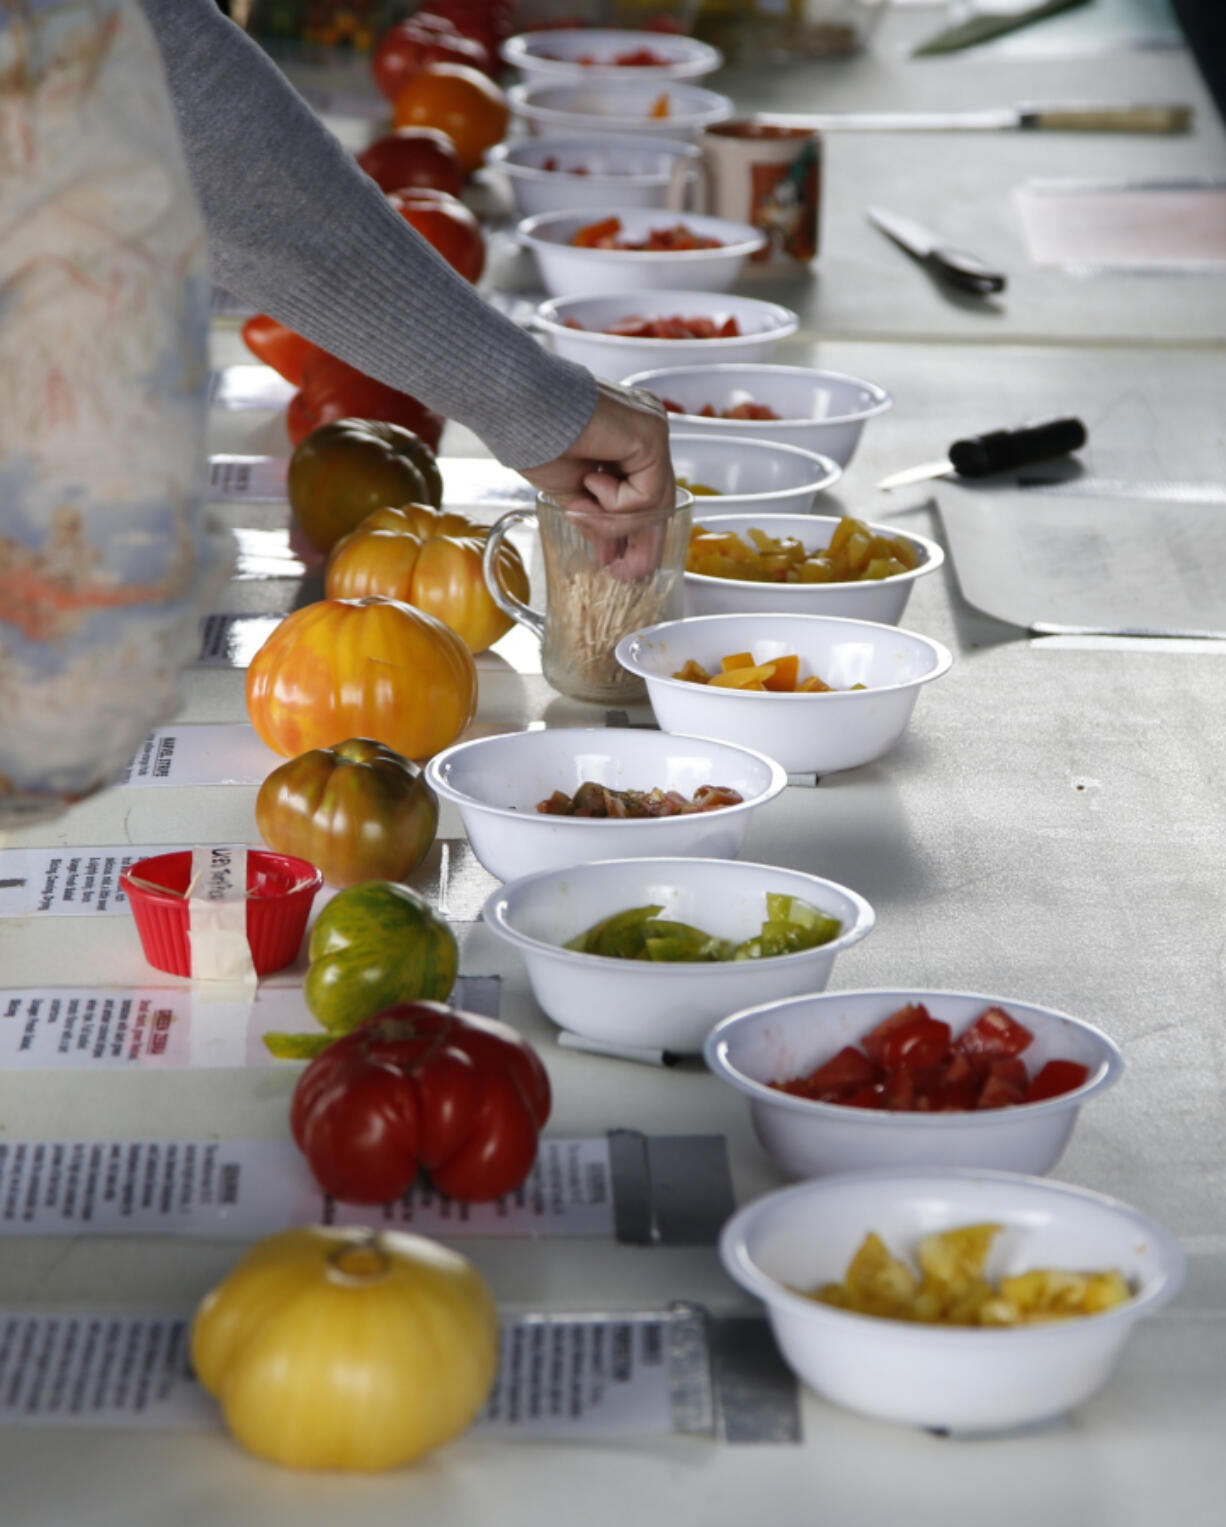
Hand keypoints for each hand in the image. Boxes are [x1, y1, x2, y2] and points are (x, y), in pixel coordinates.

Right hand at [520, 378, 675, 578]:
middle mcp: (646, 433)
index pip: (645, 498)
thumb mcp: (572, 493)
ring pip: (655, 504)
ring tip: (580, 512)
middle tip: (623, 573)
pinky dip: (616, 502)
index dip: (634, 537)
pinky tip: (590, 481)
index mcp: (627, 442)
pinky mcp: (650, 435)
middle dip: (641, 545)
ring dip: (614, 522)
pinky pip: (647, 494)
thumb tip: (608, 553)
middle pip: (659, 503)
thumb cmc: (533, 437)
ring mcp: (652, 432)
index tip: (620, 567)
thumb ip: (597, 519)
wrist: (518, 408)